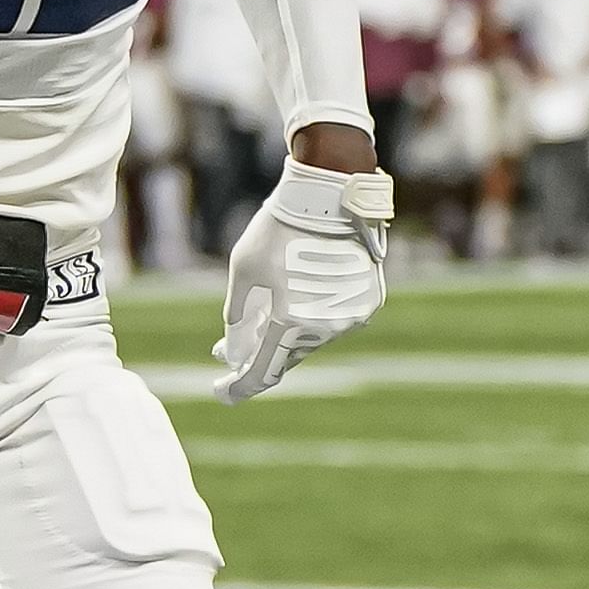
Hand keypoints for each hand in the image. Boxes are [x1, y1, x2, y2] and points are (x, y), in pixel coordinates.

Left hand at [215, 157, 391, 402]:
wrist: (330, 195)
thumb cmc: (279, 228)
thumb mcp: (245, 270)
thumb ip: (239, 318)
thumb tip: (233, 355)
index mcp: (292, 322)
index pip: (263, 371)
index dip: (239, 387)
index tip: (221, 393)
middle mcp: (325, 328)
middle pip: (286, 356)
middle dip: (257, 355)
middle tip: (230, 351)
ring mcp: (350, 317)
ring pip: (311, 339)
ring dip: (286, 335)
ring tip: (263, 317)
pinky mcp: (367, 303)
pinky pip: (333, 321)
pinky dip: (312, 318)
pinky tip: (296, 300)